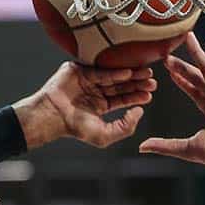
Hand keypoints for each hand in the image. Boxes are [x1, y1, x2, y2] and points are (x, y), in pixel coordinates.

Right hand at [17, 63, 155, 150]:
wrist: (52, 116)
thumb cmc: (74, 128)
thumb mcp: (105, 135)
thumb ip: (125, 127)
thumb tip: (139, 112)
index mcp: (101, 104)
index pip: (123, 98)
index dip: (136, 96)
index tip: (150, 94)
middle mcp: (96, 91)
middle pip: (121, 84)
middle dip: (137, 83)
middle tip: (152, 81)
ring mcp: (88, 79)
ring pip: (113, 75)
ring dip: (130, 75)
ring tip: (146, 75)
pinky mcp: (79, 69)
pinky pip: (99, 69)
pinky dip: (114, 71)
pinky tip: (127, 73)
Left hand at [139, 34, 204, 172]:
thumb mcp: (184, 147)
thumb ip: (163, 145)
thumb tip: (142, 147)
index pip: (194, 89)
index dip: (181, 79)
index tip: (168, 70)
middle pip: (200, 76)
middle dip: (184, 64)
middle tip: (168, 54)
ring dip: (200, 53)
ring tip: (189, 38)